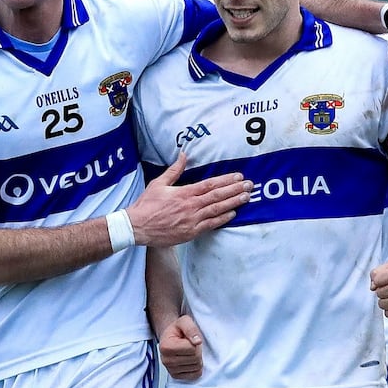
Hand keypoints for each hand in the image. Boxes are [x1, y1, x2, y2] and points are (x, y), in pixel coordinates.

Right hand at [128, 153, 250, 246]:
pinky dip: (222, 219)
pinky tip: (233, 213)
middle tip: (249, 185)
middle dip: (235, 190)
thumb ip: (174, 170)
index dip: (226, 180)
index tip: (238, 176)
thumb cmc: (147, 205)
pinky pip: (210, 225)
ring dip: (233, 203)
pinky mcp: (191, 232)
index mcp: (184, 193)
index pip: (210, 185)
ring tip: (246, 197)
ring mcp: (192, 220)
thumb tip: (184, 154)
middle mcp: (191, 206)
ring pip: (217, 210)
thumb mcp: (159, 183)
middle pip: (218, 196)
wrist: (137, 227)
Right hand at [158, 315, 203, 380]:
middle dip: (197, 350)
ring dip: (197, 358)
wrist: (170, 337)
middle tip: (190, 344)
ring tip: (189, 351)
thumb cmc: (177, 329)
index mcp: (166, 346)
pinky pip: (195, 375)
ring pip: (197, 367)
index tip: (188, 338)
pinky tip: (190, 359)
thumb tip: (197, 341)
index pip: (192, 349)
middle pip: (195, 359)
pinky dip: (196, 367)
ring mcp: (170, 370)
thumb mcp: (184, 321)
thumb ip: (191, 328)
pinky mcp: (176, 376)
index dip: (195, 342)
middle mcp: (166, 360)